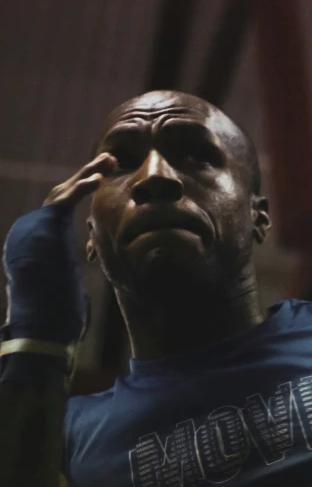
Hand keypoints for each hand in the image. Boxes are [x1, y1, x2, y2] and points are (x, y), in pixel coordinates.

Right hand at [2, 154, 115, 343]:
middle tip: (109, 162)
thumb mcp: (67, 283)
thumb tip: (88, 260)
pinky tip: (100, 177)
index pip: (57, 209)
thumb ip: (72, 264)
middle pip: (59, 195)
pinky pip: (63, 200)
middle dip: (84, 175)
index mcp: (34, 242)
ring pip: (61, 191)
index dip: (79, 191)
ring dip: (87, 173)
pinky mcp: (43, 229)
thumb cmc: (58, 315)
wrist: (42, 326)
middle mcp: (28, 231)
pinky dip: (82, 186)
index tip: (101, 179)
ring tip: (109, 161)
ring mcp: (32, 228)